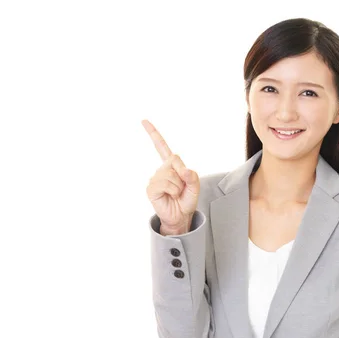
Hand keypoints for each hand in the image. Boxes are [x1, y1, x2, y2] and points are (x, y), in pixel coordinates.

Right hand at [142, 119, 199, 233]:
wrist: (180, 216)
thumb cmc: (186, 200)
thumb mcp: (195, 187)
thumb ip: (193, 176)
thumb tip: (184, 170)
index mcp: (171, 165)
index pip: (161, 147)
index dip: (153, 134)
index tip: (143, 121)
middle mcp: (161, 169)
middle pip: (174, 160)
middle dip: (183, 174)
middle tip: (181, 188)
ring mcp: (155, 178)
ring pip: (170, 174)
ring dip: (178, 186)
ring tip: (175, 194)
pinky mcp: (150, 188)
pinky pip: (164, 183)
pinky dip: (172, 190)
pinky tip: (169, 196)